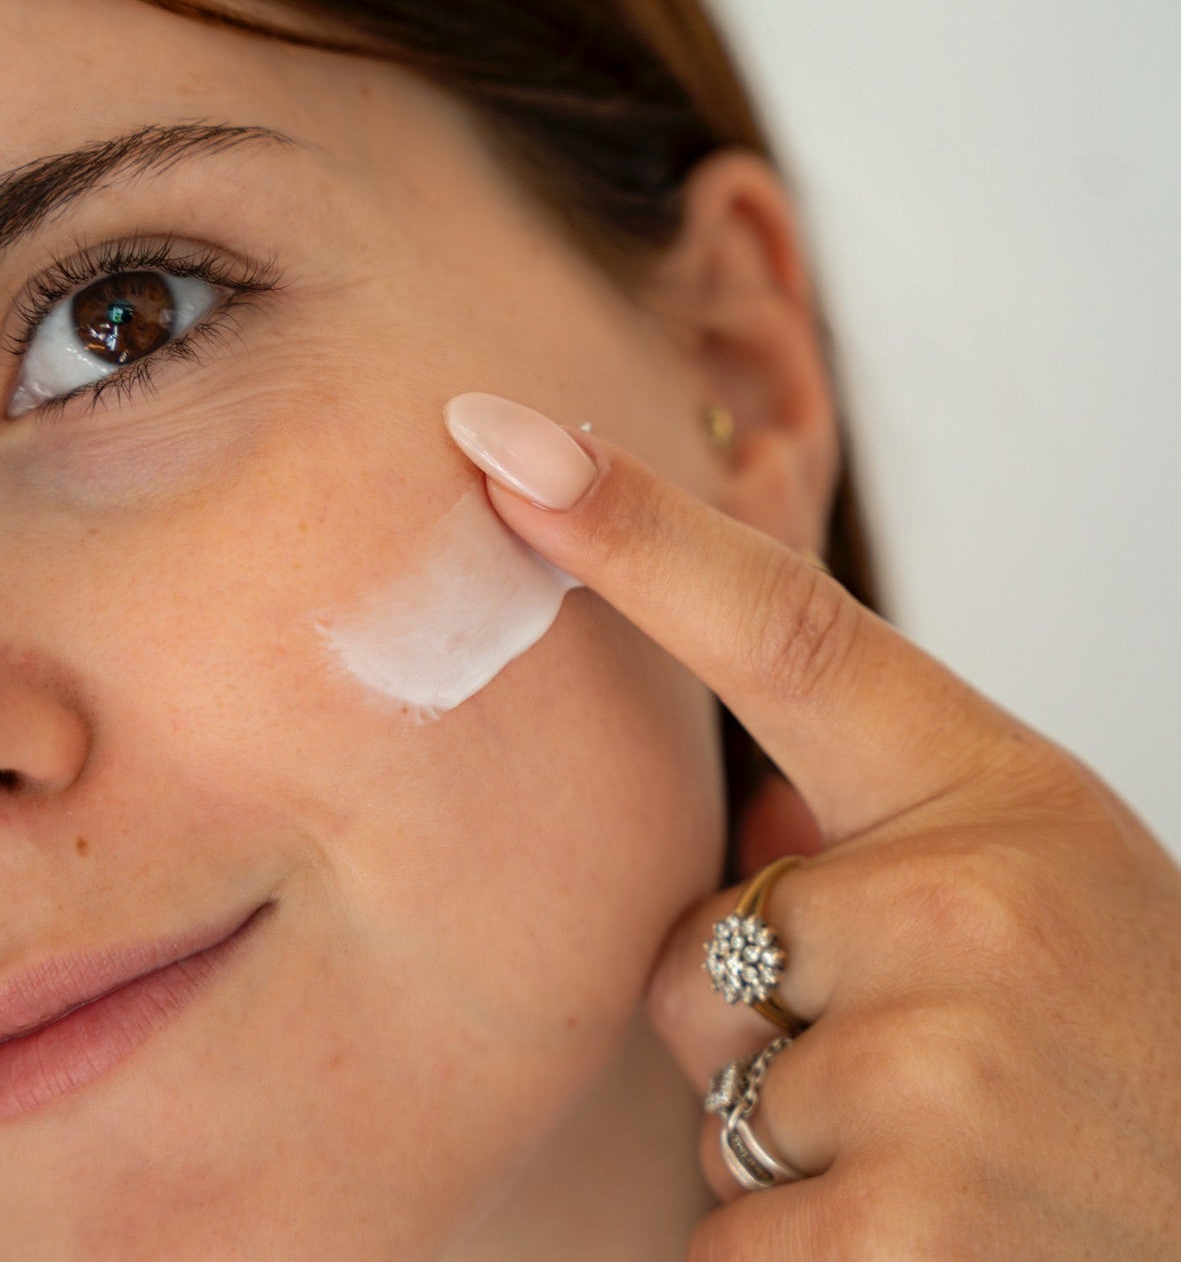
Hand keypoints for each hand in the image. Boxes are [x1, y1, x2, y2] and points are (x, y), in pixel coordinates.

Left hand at [444, 393, 1180, 1259]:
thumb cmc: (1133, 1047)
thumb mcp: (1038, 884)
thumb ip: (880, 832)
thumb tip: (738, 827)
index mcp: (988, 797)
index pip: (777, 627)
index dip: (629, 531)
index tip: (499, 437)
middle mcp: (966, 910)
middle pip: (687, 949)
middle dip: (755, 1025)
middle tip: (928, 1072)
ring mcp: (940, 1077)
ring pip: (711, 1098)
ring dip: (788, 1148)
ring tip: (951, 1166)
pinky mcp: (903, 1245)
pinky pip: (728, 1240)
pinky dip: (788, 1259)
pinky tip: (923, 1247)